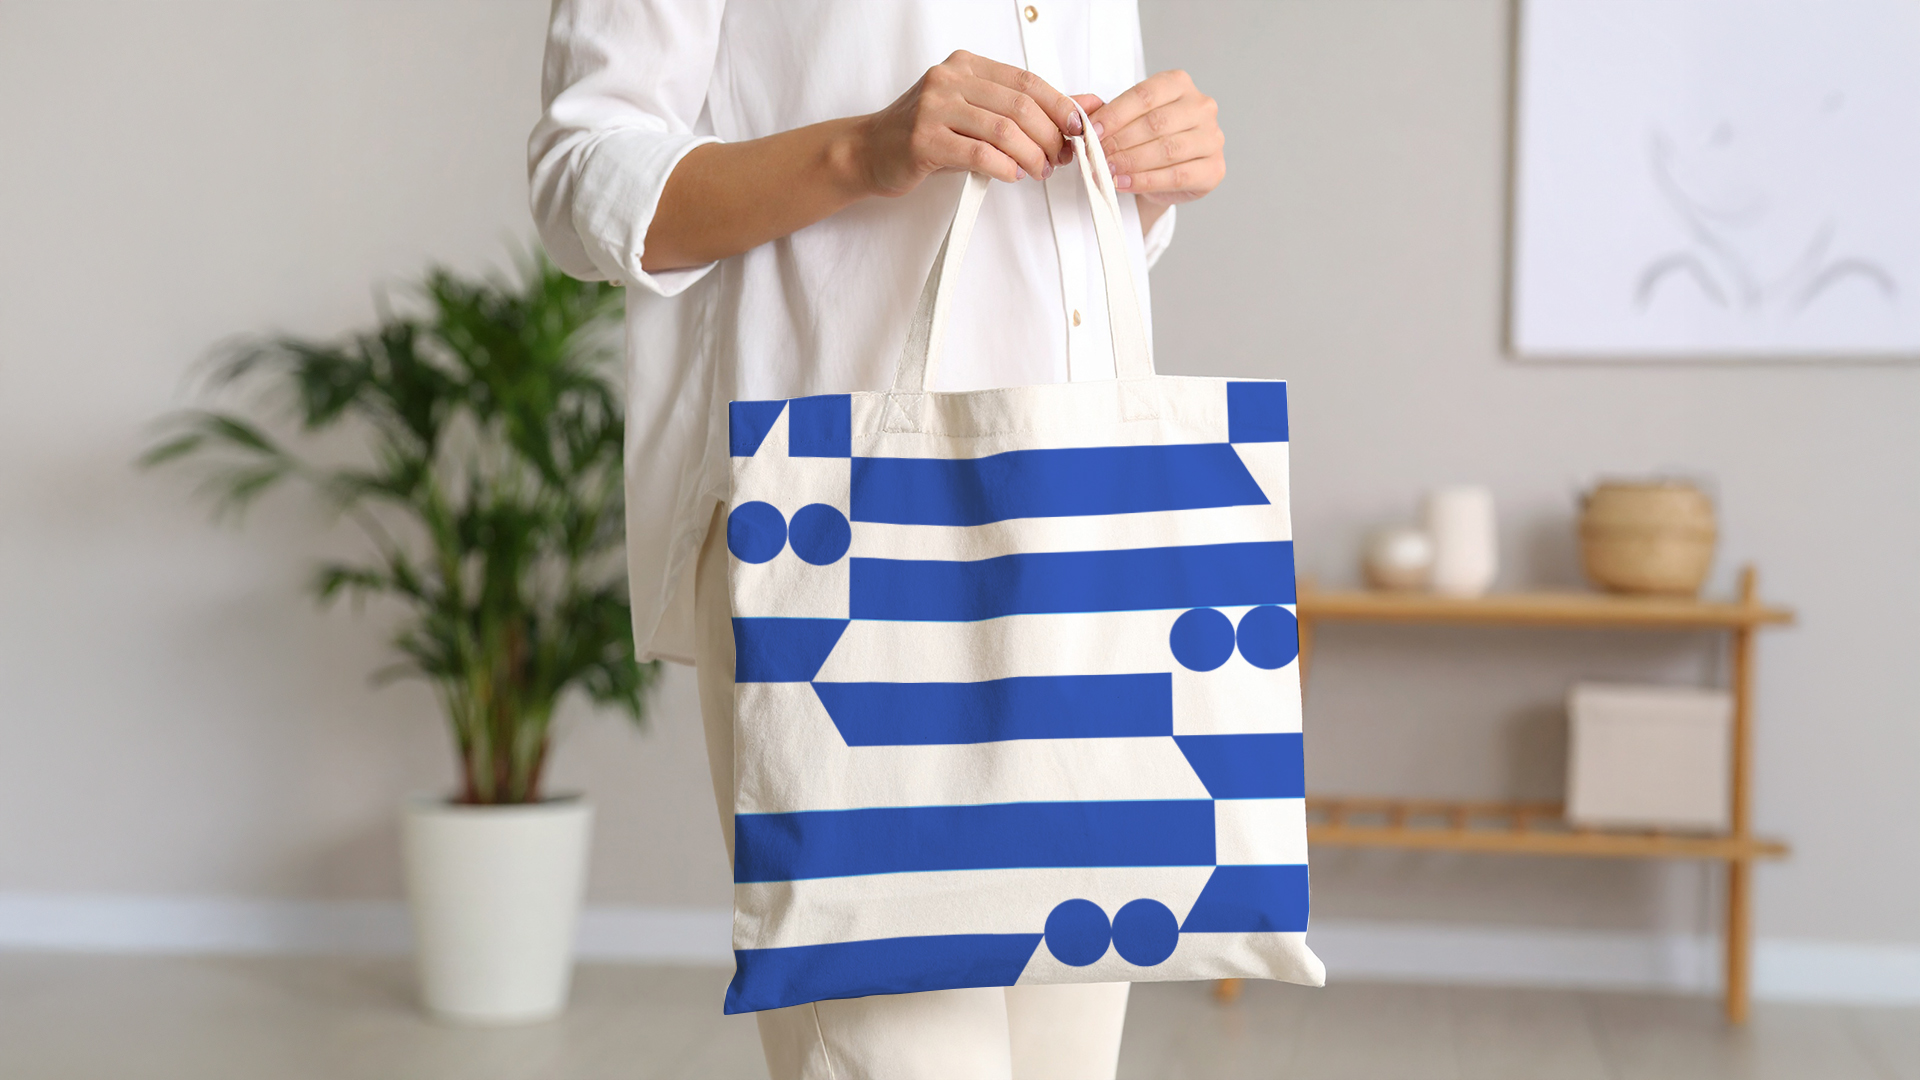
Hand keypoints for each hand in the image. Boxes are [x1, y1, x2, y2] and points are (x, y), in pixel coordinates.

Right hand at [854, 51, 1084, 196]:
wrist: (869, 151)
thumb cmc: (926, 135)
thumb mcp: (977, 114)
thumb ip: (1025, 110)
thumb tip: (1084, 106)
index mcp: (966, 65)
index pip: (1026, 80)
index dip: (1059, 106)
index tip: (1078, 129)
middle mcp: (949, 79)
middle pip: (1019, 105)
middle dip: (1049, 136)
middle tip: (1058, 159)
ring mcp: (934, 107)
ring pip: (1003, 130)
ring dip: (1031, 156)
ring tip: (1039, 171)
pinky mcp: (924, 139)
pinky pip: (979, 154)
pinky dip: (1005, 168)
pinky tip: (1012, 175)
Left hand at [1086, 69, 1224, 204]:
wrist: (1166, 172)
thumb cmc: (1146, 138)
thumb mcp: (1125, 119)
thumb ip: (1106, 114)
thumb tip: (1082, 117)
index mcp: (1180, 84)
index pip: (1144, 96)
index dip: (1115, 115)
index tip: (1091, 131)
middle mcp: (1201, 106)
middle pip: (1156, 123)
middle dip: (1121, 141)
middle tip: (1097, 155)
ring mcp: (1212, 138)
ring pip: (1167, 149)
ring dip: (1131, 162)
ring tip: (1107, 170)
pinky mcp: (1214, 169)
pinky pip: (1177, 175)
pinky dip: (1145, 181)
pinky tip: (1123, 183)